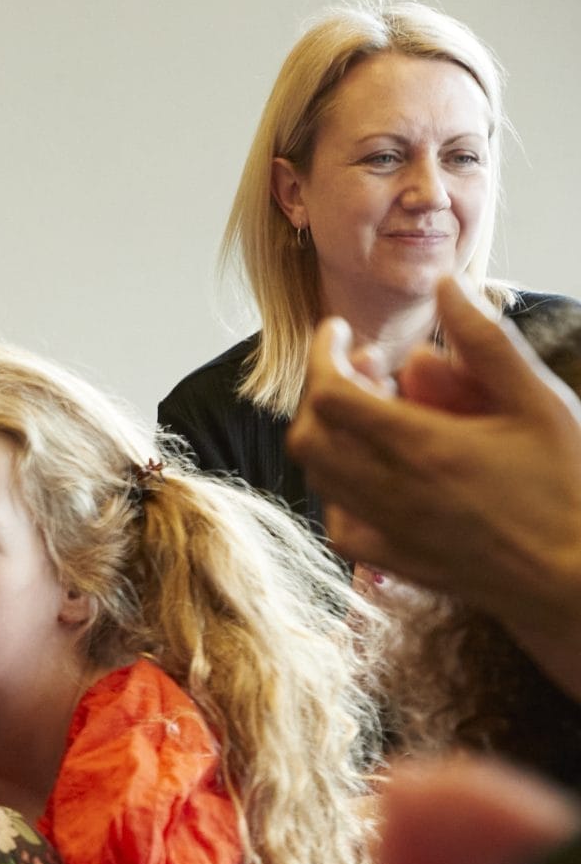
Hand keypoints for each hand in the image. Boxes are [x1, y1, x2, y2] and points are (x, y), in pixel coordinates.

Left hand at [288, 277, 580, 694]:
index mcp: (421, 447)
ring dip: (329, 435)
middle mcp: (390, 492)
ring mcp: (387, 532)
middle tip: (361, 367)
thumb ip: (487, 343)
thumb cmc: (568, 483)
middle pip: (309, 436)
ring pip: (320, 478)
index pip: (331, 394)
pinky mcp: (394, 562)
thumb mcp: (538, 403)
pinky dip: (339, 490)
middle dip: (320, 392)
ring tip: (372, 409)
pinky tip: (371, 471)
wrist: (576, 576)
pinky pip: (339, 524)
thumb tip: (446, 286)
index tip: (340, 330)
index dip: (324, 354)